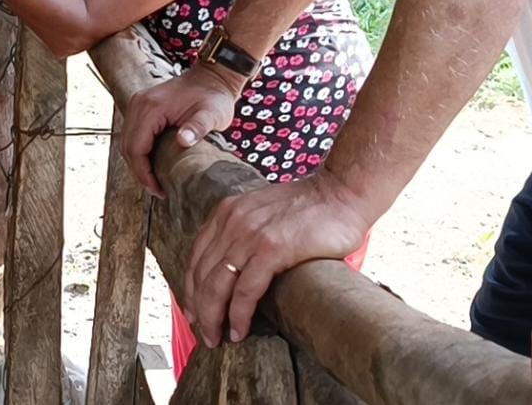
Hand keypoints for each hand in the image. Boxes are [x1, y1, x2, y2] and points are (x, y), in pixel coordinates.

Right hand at [121, 64, 244, 197]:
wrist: (213, 77)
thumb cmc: (214, 95)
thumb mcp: (212, 114)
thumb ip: (197, 127)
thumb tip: (183, 141)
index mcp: (152, 107)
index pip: (136, 147)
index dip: (143, 173)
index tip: (158, 189)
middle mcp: (139, 104)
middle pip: (127, 146)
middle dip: (139, 171)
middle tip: (157, 189)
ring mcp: (139, 104)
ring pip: (128, 141)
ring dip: (138, 163)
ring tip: (155, 180)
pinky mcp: (143, 107)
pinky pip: (134, 134)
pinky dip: (140, 151)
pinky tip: (153, 163)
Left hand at [184, 169, 371, 347]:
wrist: (341, 194)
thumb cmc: (310, 209)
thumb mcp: (263, 212)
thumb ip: (245, 232)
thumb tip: (235, 268)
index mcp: (228, 211)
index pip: (197, 255)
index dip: (190, 287)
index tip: (193, 310)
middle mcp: (233, 221)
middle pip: (202, 273)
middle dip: (199, 309)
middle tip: (204, 333)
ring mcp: (251, 235)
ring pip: (217, 285)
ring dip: (212, 317)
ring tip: (216, 338)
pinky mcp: (272, 249)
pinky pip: (245, 290)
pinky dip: (238, 315)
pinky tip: (238, 331)